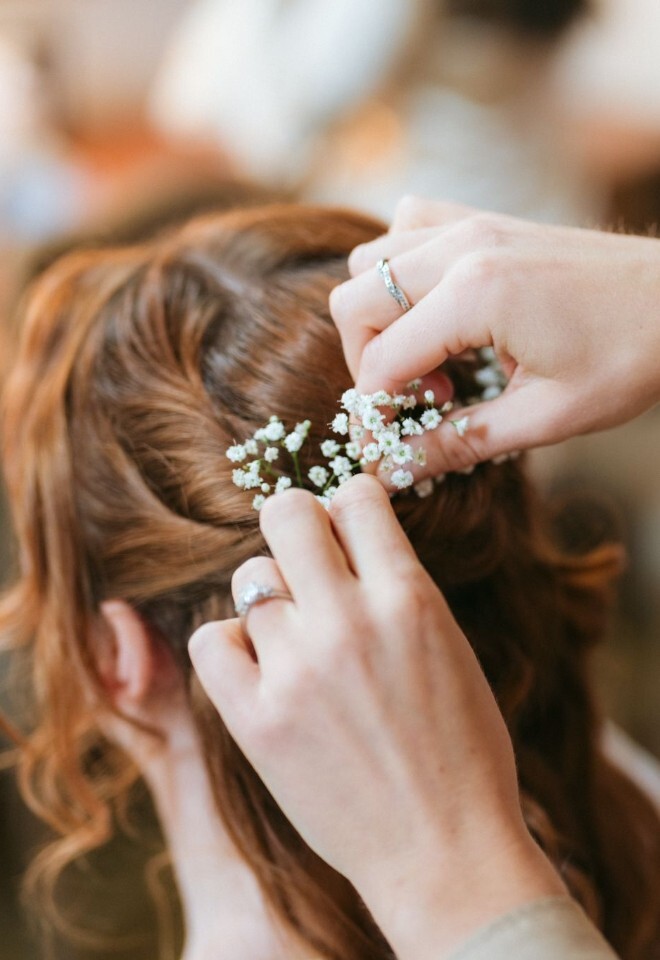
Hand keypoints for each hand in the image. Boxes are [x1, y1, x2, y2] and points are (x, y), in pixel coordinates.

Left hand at [189, 475, 562, 959]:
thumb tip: (345, 543)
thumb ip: (396, 590)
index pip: (356, 496)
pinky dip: (231, 647)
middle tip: (304, 559)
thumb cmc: (463, 751)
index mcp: (410, 597)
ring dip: (271, 602)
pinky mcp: (255, 719)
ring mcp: (297, 669)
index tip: (345, 530)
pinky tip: (260, 669)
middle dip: (295, 525)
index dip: (347, 506)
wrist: (444, 851)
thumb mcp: (449, 648)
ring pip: (250, 581)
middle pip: (286, 513)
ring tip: (296, 641)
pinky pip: (211, 641)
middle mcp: (349, 621)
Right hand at [330, 196, 659, 474]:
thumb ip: (459, 442)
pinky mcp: (484, 220)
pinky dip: (401, 269)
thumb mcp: (546, 417)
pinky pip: (408, 227)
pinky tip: (437, 307)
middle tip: (419, 400)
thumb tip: (394, 471)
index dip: (375, 413)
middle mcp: (461, 248)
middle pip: (355, 302)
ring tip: (434, 357)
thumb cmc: (629, 357)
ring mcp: (470, 225)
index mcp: (475, 295)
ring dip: (381, 317)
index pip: (381, 362)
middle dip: (368, 362)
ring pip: (371, 262)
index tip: (392, 443)